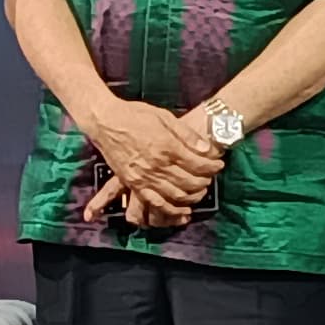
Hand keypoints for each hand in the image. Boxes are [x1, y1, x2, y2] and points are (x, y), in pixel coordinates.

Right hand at [76, 96, 222, 208]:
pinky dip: (170, 209)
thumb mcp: (164, 117)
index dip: (212, 166)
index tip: (219, 164)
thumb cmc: (135, 114)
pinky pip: (154, 202)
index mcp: (166, 146)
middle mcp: (156, 165)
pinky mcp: (133, 183)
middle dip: (205, 181)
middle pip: (189, 181)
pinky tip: (181, 210)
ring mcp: (144, 177)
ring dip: (191, 196)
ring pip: (175, 195)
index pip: (197, 163)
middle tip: (211, 177)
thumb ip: (187, 135)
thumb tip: (207, 149)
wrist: (105, 121)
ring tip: (200, 191)